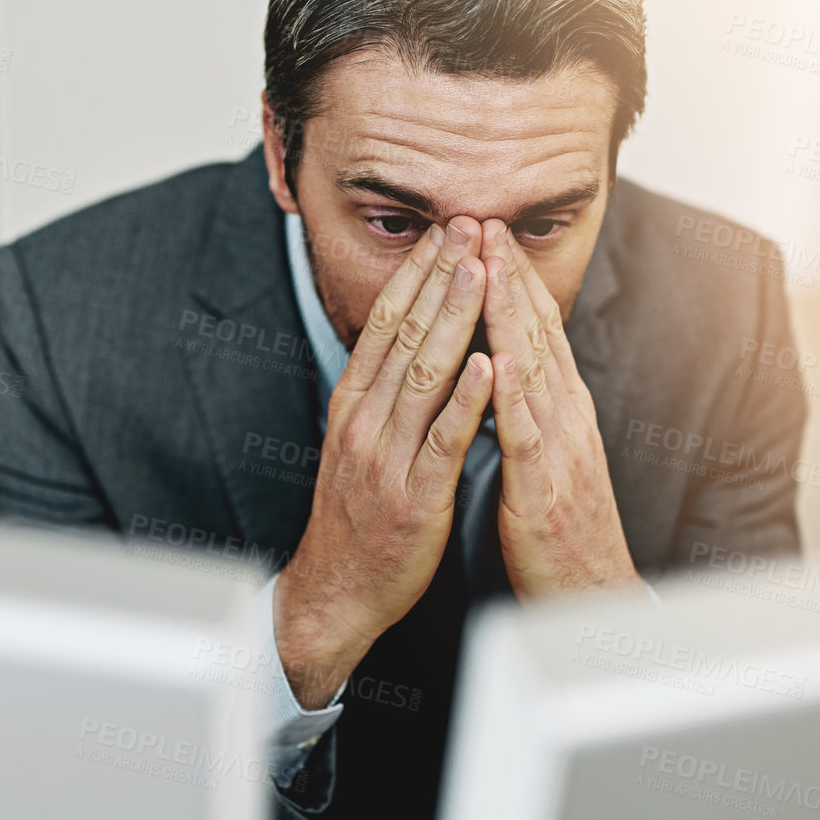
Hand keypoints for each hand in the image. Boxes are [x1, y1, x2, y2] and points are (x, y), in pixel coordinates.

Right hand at [275, 218, 494, 707]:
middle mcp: (365, 421)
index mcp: (353, 404)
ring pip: (423, 376)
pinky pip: (442, 441)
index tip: (445, 230)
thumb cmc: (355, 517)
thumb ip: (382, 392)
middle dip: (439, 277)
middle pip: (404, 335)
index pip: (385, 323)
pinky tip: (486, 365)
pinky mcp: (414, 496)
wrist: (333, 593)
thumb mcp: (356, 442)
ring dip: (454, 319)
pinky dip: (465, 401)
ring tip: (480, 272)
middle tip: (468, 226)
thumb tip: (409, 340)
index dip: (415, 273)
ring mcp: (387, 457)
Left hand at [481, 221, 640, 598]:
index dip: (513, 280)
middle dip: (509, 276)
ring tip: (486, 266)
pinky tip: (496, 357)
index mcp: (563, 412)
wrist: (591, 598)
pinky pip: (526, 433)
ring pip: (533, 370)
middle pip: (538, 335)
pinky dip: (512, 393)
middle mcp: (567, 419)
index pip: (538, 332)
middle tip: (485, 223)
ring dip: (509, 315)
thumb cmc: (561, 532)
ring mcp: (560, 451)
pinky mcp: (545, 489)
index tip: (488, 234)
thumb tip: (506, 366)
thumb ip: (531, 411)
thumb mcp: (548, 458)